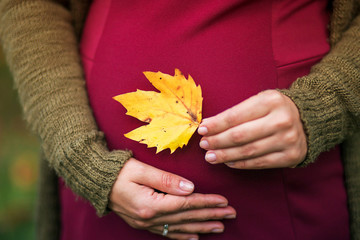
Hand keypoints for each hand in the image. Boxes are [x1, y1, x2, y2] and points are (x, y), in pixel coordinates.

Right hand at [109, 158, 235, 239]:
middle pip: (186, 217)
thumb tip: (191, 188)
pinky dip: (183, 235)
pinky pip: (168, 232)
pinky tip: (195, 237)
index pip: (186, 204)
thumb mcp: (141, 171)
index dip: (206, 203)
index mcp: (150, 204)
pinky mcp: (143, 223)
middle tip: (231, 214)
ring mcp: (146, 223)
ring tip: (220, 227)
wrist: (97, 181)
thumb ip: (167, 180)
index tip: (224, 201)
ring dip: (201, 227)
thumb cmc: (118, 172)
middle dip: (210, 215)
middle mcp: (150, 218)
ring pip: (180, 228)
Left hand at [198, 90, 306, 168]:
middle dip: (218, 141)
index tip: (201, 130)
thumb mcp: (259, 101)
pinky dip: (241, 164)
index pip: (236, 116)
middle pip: (240, 136)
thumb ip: (237, 112)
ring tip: (211, 157)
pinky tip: (229, 162)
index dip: (216, 125)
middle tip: (204, 145)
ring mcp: (288, 140)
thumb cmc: (275, 109)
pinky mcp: (291, 156)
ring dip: (226, 155)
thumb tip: (208, 126)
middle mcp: (282, 120)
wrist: (309, 119)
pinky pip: (260, 163)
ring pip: (248, 151)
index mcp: (271, 101)